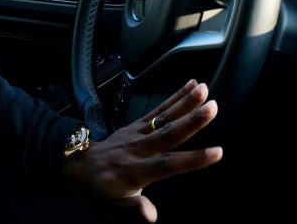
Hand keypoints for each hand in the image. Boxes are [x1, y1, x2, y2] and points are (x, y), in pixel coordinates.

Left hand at [62, 80, 220, 222]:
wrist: (80, 167)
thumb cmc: (102, 191)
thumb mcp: (114, 208)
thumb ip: (134, 210)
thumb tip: (151, 216)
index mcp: (136, 172)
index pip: (168, 165)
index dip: (193, 160)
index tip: (216, 152)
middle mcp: (138, 149)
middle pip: (168, 134)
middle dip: (191, 121)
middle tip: (212, 108)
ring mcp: (137, 133)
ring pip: (163, 117)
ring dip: (184, 102)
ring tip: (203, 89)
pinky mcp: (137, 124)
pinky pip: (158, 109)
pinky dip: (175, 97)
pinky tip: (190, 86)